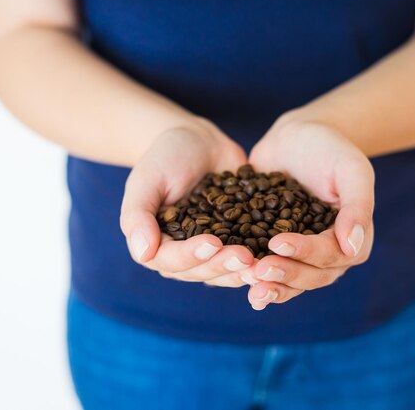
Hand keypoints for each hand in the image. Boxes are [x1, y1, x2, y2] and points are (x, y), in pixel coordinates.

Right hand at [120, 120, 253, 286]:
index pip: (171, 261)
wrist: (198, 142)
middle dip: (222, 266)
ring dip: (242, 270)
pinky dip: (260, 259)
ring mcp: (212, 251)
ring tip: (262, 262)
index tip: (212, 243)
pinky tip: (276, 256)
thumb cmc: (164, 157)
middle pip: (201, 272)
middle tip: (245, 256)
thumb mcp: (146, 180)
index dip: (191, 256)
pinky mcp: (236, 242)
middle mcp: (184, 255)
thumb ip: (137, 216)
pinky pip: (247, 257)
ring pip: (225, 271)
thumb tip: (143, 254)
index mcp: (157, 245)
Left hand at [242, 119, 374, 309]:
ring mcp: (301, 255)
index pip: (331, 255)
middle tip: (258, 269)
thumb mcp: (351, 169)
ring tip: (247, 282)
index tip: (277, 242)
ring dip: (270, 285)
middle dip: (285, 274)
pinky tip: (235, 280)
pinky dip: (254, 277)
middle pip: (310, 276)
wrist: (297, 137)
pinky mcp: (274, 249)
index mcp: (353, 240)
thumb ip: (357, 206)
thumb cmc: (330, 148)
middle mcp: (328, 254)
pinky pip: (268, 269)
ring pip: (290, 281)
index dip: (305, 253)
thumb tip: (353, 247)